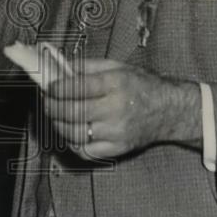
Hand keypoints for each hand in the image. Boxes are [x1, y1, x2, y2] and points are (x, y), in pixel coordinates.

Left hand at [43, 59, 201, 160]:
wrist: (169, 109)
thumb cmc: (141, 85)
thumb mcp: (117, 66)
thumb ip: (86, 66)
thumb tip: (59, 68)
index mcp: (116, 83)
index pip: (79, 88)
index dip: (57, 88)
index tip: (49, 87)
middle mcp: (117, 108)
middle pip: (73, 112)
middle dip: (52, 107)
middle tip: (47, 102)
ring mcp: (117, 132)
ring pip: (76, 133)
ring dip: (58, 124)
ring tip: (55, 115)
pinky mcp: (118, 149)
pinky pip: (86, 151)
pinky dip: (72, 143)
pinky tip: (70, 132)